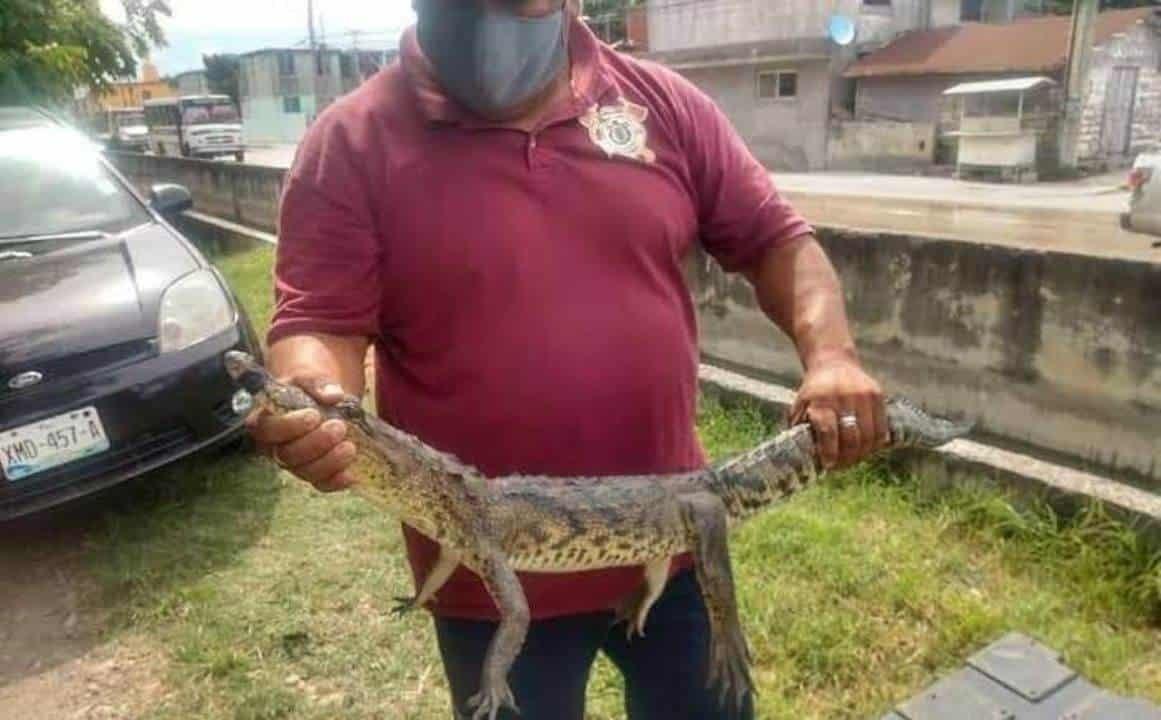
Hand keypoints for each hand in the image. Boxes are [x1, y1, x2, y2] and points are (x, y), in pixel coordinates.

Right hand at [245, 375, 356, 491]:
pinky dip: (335, 481)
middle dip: (315, 443)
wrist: (322, 400)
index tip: (314, 415)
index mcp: (265, 421)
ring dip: (328, 462)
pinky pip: (321, 483)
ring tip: (349, 448)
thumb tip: (333, 394)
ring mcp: (295, 463)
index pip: (267, 430)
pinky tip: (350, 475)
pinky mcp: (314, 473)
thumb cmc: (308, 389)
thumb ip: (317, 383)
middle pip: (287, 455)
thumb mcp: (309, 378)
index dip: (289, 426)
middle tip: (339, 427)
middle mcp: (275, 447)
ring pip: (304, 472)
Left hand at [788, 357, 886, 469]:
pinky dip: (875, 444)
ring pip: (869, 436)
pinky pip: (882, 428)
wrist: (834, 362)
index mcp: (820, 401)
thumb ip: (799, 428)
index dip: (829, 452)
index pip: (828, 432)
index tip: (828, 465)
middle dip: (847, 458)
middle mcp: (843, 397)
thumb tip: (797, 456)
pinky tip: (867, 448)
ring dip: (862, 454)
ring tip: (853, 459)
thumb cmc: (814, 391)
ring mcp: (863, 396)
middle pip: (851, 438)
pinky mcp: (878, 395)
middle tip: (840, 466)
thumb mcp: (801, 405)